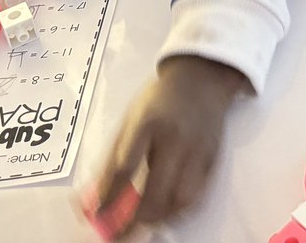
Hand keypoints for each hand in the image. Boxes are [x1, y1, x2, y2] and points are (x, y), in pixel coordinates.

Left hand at [94, 56, 250, 235]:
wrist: (202, 78)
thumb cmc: (159, 99)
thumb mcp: (130, 118)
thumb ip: (112, 157)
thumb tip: (92, 198)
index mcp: (147, 122)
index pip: (125, 167)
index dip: (110, 198)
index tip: (98, 218)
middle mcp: (174, 138)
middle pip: (156, 191)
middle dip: (134, 220)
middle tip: (119, 234)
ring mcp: (197, 150)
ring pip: (180, 199)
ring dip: (159, 218)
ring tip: (142, 224)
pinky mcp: (212, 158)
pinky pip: (197, 195)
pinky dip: (178, 211)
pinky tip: (165, 212)